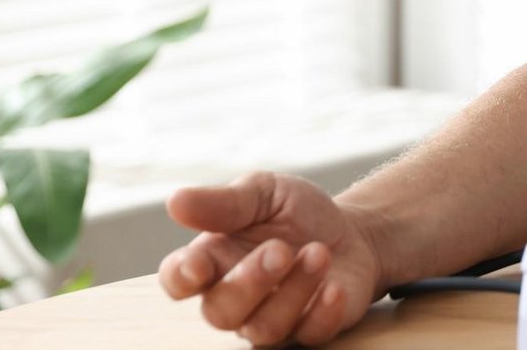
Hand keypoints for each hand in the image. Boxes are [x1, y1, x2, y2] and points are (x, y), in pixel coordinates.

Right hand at [158, 172, 381, 346]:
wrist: (351, 230)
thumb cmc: (295, 212)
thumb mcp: (264, 193)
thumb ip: (224, 202)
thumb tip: (175, 201)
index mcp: (214, 260)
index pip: (178, 280)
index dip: (181, 277)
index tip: (197, 264)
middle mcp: (235, 297)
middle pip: (220, 313)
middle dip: (249, 282)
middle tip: (280, 249)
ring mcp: (271, 318)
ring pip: (263, 328)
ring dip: (294, 290)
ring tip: (318, 252)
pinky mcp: (309, 328)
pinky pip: (308, 334)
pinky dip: (322, 312)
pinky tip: (335, 286)